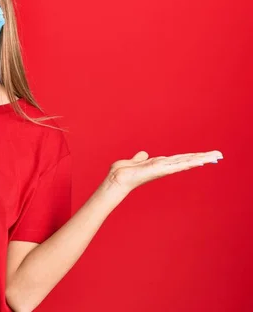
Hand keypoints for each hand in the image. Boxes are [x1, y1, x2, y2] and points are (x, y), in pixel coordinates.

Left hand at [105, 149, 223, 193]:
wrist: (116, 179)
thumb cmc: (123, 173)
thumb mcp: (133, 162)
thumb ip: (140, 158)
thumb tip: (143, 154)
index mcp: (158, 164)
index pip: (178, 159)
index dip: (192, 157)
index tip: (205, 156)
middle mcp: (163, 167)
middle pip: (185, 160)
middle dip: (202, 158)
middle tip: (218, 155)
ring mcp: (162, 169)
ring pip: (185, 162)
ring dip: (200, 159)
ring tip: (214, 157)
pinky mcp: (159, 170)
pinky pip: (177, 165)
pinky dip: (188, 162)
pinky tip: (199, 161)